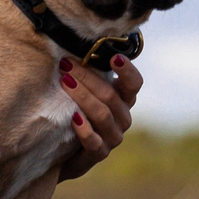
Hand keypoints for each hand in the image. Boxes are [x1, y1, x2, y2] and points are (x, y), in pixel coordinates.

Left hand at [57, 53, 142, 179]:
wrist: (63, 153)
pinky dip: (84, 129)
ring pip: (103, 114)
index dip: (127, 71)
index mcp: (123, 100)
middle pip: (111, 95)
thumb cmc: (76, 113)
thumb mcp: (84, 92)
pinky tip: (73, 117)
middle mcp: (122, 118)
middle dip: (88, 77)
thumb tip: (73, 44)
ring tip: (65, 82)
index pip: (134, 84)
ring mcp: (112, 137)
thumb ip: (88, 74)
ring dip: (83, 96)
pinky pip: (94, 142)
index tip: (114, 57)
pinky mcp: (98, 154)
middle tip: (66, 65)